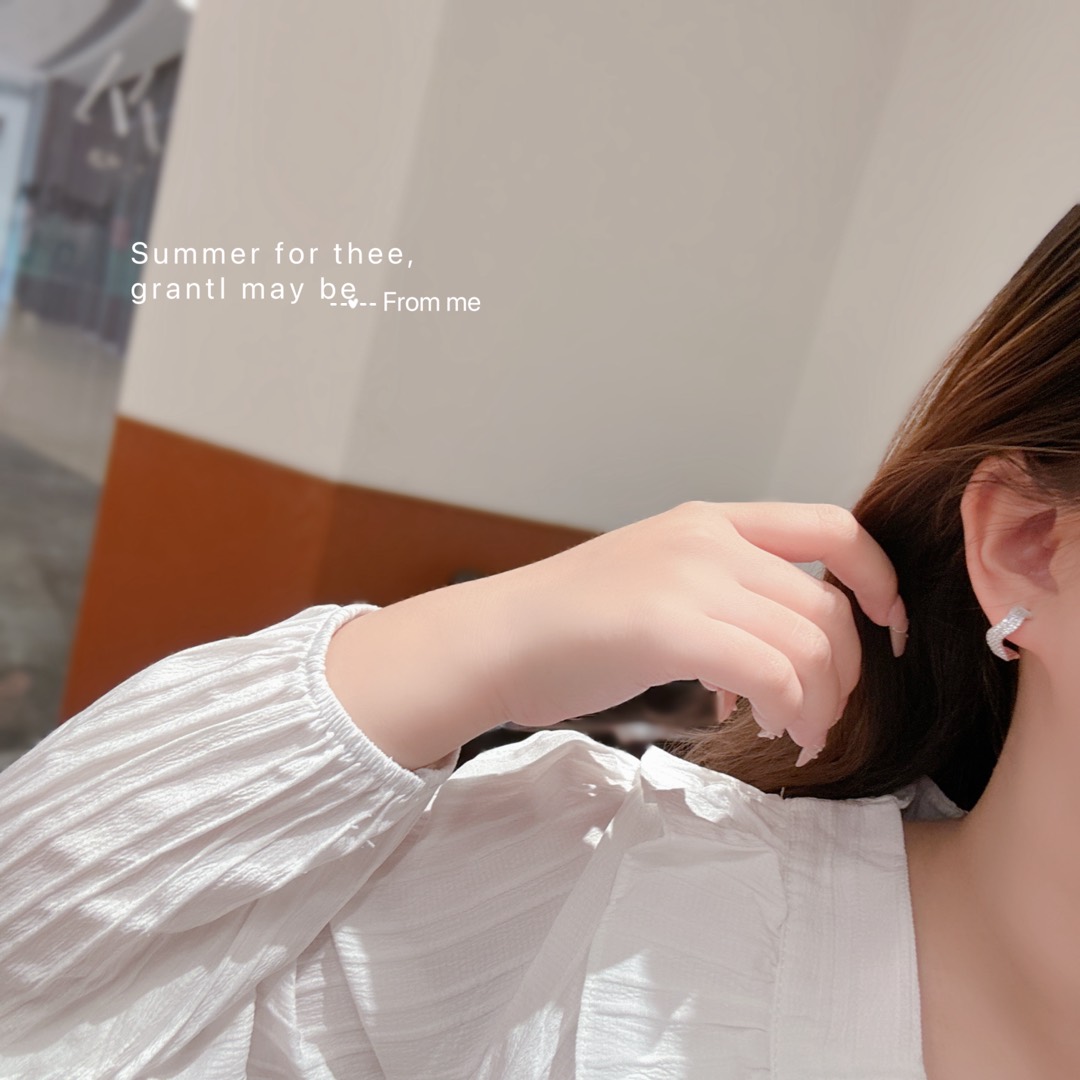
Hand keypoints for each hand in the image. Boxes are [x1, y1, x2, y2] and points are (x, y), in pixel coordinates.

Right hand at [479, 501, 905, 760]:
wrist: (496, 638)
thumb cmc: (571, 623)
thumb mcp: (656, 578)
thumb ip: (721, 592)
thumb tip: (776, 648)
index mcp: (710, 521)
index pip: (834, 528)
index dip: (880, 581)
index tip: (888, 633)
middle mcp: (707, 538)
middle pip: (828, 604)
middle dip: (848, 672)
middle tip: (824, 715)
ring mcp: (687, 577)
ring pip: (809, 642)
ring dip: (820, 701)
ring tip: (796, 732)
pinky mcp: (667, 625)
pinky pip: (771, 671)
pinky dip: (788, 709)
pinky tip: (767, 729)